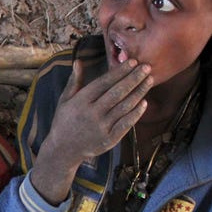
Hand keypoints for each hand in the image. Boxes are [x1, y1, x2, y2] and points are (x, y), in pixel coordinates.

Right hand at [30, 58, 152, 203]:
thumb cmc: (64, 121)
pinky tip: (144, 103)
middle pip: (117, 92)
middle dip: (134, 78)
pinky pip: (126, 124)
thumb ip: (74, 81)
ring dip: (139, 92)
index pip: (104, 82)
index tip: (133, 62)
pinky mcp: (108, 140)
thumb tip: (78, 61)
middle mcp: (92, 113)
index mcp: (81, 101)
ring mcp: (101, 127)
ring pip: (124, 107)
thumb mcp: (65, 100)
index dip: (120, 72)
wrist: (63, 150)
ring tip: (149, 81)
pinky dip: (136, 113)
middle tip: (147, 67)